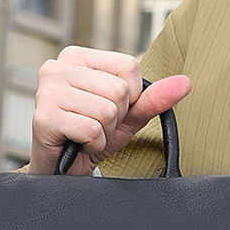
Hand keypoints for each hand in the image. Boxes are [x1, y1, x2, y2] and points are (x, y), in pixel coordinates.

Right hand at [28, 45, 191, 174]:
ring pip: (107, 111)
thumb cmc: (89, 139)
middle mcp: (57, 66)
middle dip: (115, 119)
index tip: (107, 112)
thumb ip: (152, 99)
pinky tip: (77, 144)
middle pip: (119, 90)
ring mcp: (47, 90)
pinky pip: (92, 130)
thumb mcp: (125, 117)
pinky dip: (92, 145)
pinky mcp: (44, 116)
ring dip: (104, 134)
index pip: (129, 66)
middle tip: (93, 128)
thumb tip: (186, 83)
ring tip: (85, 136)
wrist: (61, 172)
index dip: (130, 98)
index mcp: (77, 57)